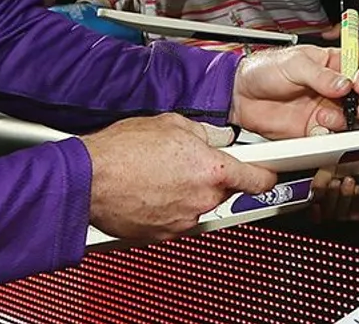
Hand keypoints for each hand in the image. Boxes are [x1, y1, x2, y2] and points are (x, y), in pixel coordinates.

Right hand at [82, 113, 277, 243]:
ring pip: (198, 204)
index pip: (257, 179)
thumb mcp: (170, 124)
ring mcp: (183, 220)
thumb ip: (203, 133)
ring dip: (186, 191)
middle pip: (223, 190)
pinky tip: (150, 189)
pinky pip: (177, 218)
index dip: (266, 173)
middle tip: (186, 161)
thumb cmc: (123, 150)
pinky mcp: (164, 235)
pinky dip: (169, 206)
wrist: (89, 179)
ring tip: (159, 173)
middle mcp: (202, 199)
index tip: (268, 172)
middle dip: (211, 176)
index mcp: (211, 169)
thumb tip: (215, 137)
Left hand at [229, 45, 358, 137]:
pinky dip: (331, 135)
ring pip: (358, 119)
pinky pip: (336, 137)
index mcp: (335, 62)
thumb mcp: (293, 63)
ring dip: (346, 120)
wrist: (241, 96)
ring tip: (323, 116)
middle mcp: (338, 87)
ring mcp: (330, 109)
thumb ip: (320, 75)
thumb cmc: (264, 70)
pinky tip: (316, 128)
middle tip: (358, 107)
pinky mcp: (318, 130)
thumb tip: (345, 84)